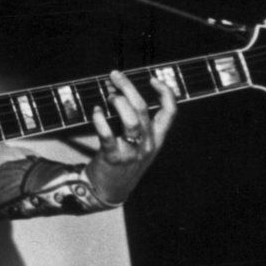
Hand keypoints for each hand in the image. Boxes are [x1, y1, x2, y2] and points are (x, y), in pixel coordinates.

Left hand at [85, 69, 176, 204]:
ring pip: (130, 121)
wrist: (110, 190)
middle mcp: (147, 144)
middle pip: (142, 110)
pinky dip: (100, 120)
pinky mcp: (113, 158)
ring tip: (108, 96)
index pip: (170, 113)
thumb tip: (119, 91)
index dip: (165, 93)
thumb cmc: (124, 161)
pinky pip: (107, 136)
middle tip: (115, 75)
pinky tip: (96, 111)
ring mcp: (131, 152)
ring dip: (118, 103)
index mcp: (156, 139)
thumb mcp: (140, 144)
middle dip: (128, 88)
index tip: (152, 79)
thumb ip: (136, 122)